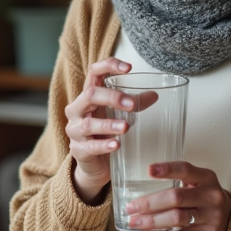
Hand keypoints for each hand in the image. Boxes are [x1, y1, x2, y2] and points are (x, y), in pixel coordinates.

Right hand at [65, 58, 132, 203]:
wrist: (94, 164)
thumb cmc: (104, 132)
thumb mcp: (117, 114)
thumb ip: (133, 103)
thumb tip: (154, 96)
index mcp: (88, 95)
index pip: (94, 72)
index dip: (109, 66)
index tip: (128, 68)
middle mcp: (77, 109)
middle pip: (90, 94)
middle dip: (112, 97)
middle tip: (132, 105)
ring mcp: (75, 130)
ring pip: (89, 124)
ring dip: (108, 124)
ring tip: (125, 127)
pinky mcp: (78, 150)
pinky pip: (90, 147)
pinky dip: (104, 145)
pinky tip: (116, 145)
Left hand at [124, 161, 230, 230]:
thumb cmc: (206, 198)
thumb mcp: (200, 183)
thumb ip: (179, 180)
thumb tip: (141, 185)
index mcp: (207, 178)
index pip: (186, 170)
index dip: (167, 169)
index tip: (149, 170)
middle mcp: (210, 196)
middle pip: (176, 197)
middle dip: (150, 203)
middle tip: (131, 207)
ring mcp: (210, 216)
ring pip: (177, 218)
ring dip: (151, 221)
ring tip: (134, 222)